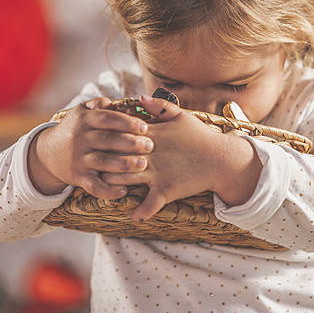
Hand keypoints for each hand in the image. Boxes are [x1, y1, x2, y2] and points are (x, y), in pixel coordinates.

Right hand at [27, 97, 153, 199]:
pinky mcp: (78, 177)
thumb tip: (114, 102)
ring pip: (102, 162)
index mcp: (84, 120)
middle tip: (150, 145)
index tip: (144, 127)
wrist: (47, 154)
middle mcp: (80, 139)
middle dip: (130, 143)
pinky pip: (94, 186)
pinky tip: (123, 191)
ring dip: (123, 164)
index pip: (107, 118)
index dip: (126, 122)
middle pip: (107, 140)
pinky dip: (108, 191)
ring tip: (142, 164)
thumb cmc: (74, 130)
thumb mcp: (81, 112)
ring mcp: (78, 159)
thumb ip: (98, 104)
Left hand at [101, 95, 262, 220]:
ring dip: (111, 184)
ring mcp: (157, 174)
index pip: (120, 134)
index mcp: (152, 135)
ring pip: (124, 180)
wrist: (221, 159)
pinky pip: (148, 206)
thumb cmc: (201, 136)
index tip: (97, 141)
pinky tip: (132, 215)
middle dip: (102, 161)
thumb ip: (160, 106)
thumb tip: (140, 97)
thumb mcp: (182, 116)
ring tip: (103, 186)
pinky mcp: (166, 191)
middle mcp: (150, 155)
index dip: (106, 138)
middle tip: (91, 164)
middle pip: (115, 157)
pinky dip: (139, 212)